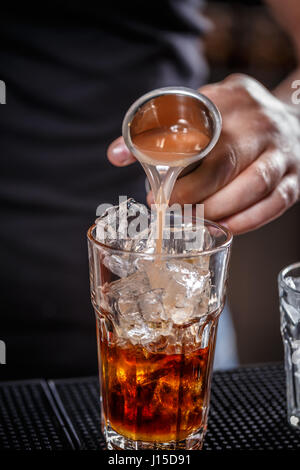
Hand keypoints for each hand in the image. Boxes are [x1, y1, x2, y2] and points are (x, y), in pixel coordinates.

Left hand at [107, 74, 299, 233]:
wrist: (292, 120)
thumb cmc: (236, 121)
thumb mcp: (204, 109)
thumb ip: (162, 129)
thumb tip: (116, 154)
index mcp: (232, 101)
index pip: (199, 130)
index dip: (173, 162)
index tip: (154, 186)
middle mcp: (260, 125)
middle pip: (224, 162)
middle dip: (192, 193)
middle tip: (169, 206)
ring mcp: (282, 152)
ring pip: (252, 186)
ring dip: (217, 209)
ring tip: (193, 218)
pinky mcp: (294, 178)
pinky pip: (273, 205)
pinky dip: (247, 221)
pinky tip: (224, 227)